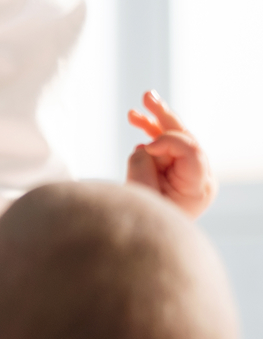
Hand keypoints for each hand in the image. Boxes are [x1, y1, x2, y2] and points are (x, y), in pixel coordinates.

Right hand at [127, 90, 215, 218]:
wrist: (147, 240)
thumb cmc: (144, 219)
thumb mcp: (142, 189)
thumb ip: (142, 162)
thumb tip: (145, 148)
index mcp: (199, 187)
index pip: (192, 149)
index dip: (168, 140)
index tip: (146, 147)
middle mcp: (200, 178)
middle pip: (187, 138)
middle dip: (166, 117)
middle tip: (148, 98)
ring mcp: (190, 175)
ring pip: (177, 138)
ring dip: (155, 121)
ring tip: (139, 105)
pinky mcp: (177, 172)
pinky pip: (168, 146)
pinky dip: (152, 134)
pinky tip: (137, 121)